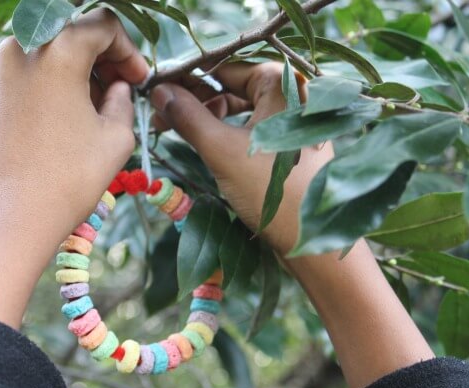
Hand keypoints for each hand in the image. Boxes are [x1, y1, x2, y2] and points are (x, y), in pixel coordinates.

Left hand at [0, 9, 148, 327]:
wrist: (6, 221)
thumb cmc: (67, 180)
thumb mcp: (115, 138)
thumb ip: (123, 101)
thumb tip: (117, 88)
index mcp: (55, 52)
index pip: (101, 25)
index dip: (128, 49)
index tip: (139, 79)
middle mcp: (18, 51)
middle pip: (70, 37)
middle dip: (102, 60)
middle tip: (122, 90)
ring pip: (44, 58)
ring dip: (74, 76)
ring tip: (93, 111)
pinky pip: (23, 80)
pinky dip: (47, 90)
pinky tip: (61, 123)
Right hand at [150, 62, 331, 253]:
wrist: (311, 240)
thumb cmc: (270, 190)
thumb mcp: (221, 150)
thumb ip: (188, 117)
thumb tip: (159, 91)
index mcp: (281, 84)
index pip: (224, 66)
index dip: (187, 76)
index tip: (157, 87)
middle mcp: (292, 95)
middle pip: (232, 85)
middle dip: (194, 98)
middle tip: (160, 112)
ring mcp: (293, 121)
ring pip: (240, 107)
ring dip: (207, 116)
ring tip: (175, 128)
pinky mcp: (290, 145)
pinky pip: (251, 127)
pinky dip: (225, 131)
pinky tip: (203, 141)